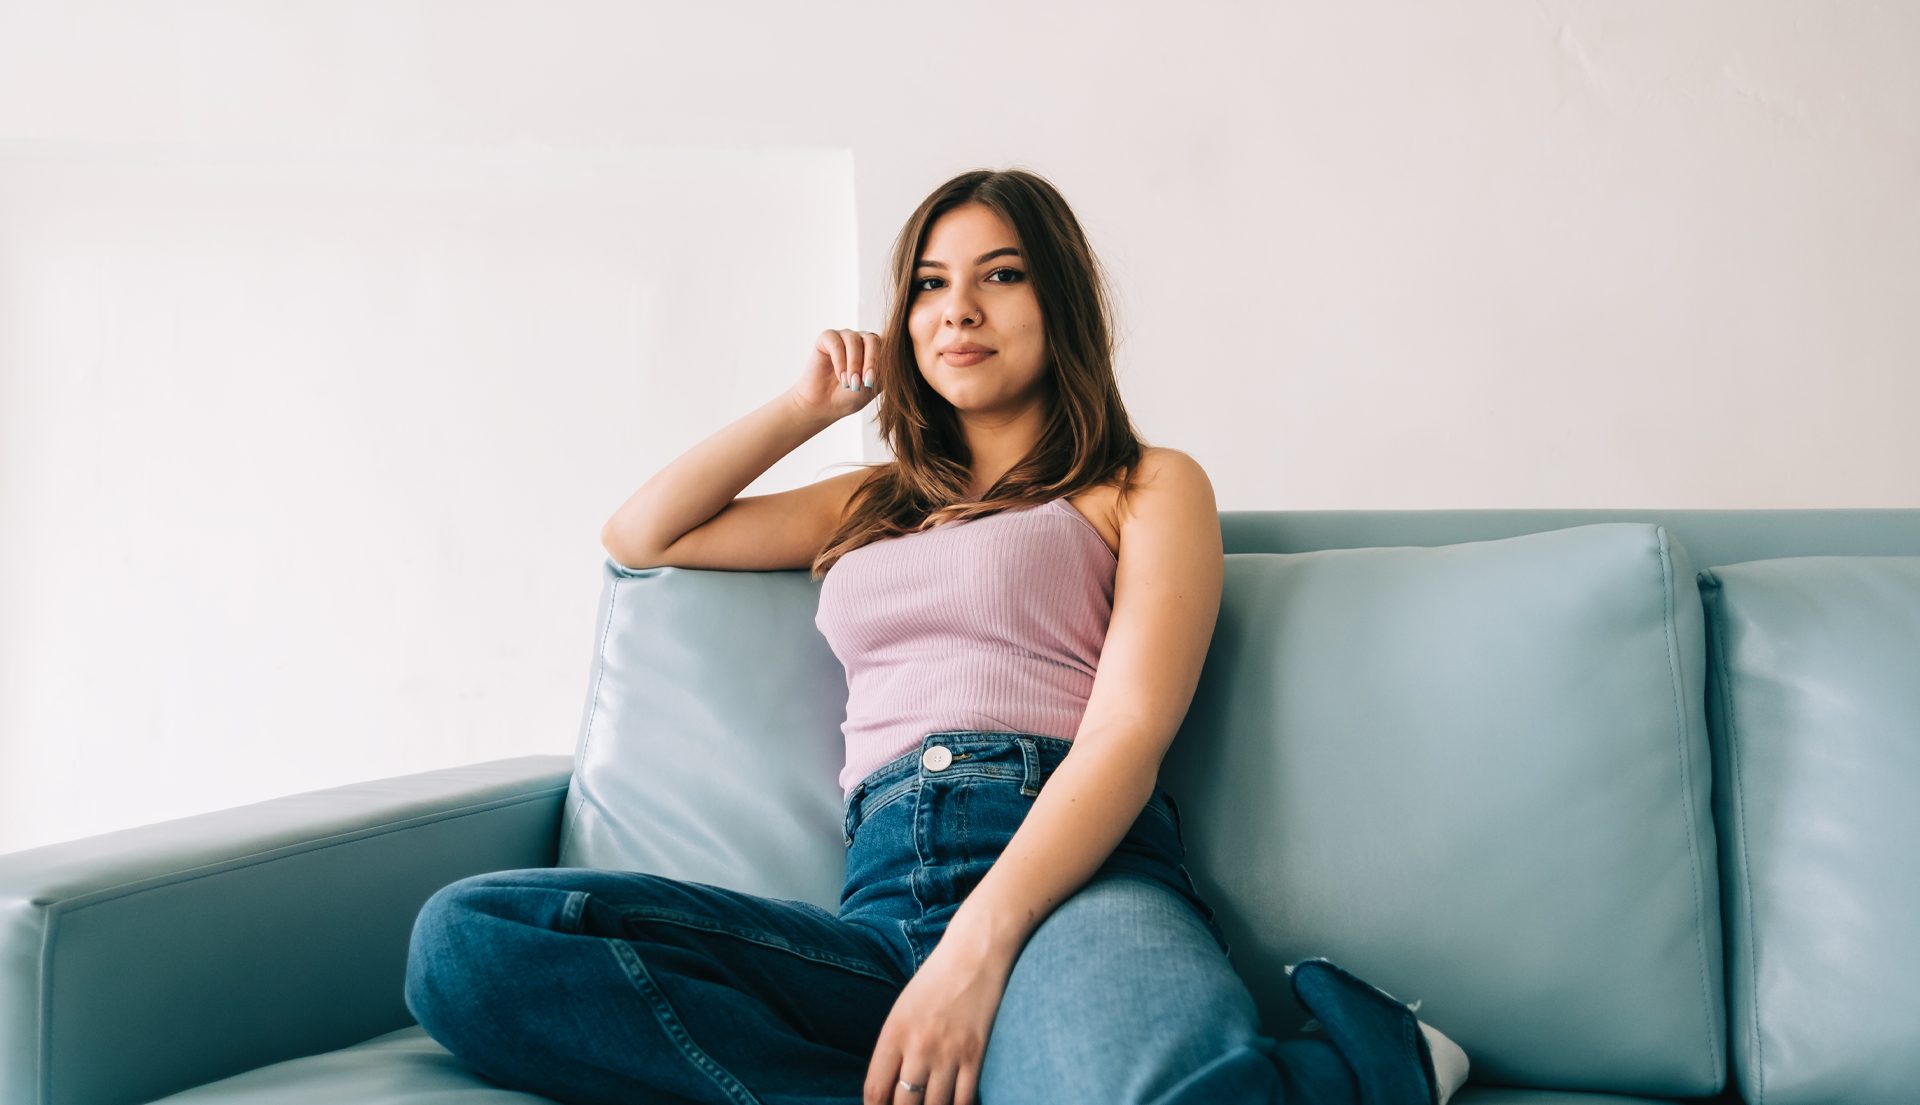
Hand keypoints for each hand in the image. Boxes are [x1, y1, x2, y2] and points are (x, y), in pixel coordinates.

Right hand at [789, 328, 882, 420]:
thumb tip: (891, 357)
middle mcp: (863, 339)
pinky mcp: (827, 338)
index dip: (882, 362)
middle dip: (870, 361)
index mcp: (878, 349)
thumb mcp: (872, 386)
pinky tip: (840, 377)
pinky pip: (836, 343)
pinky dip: (839, 361)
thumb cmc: (851, 396)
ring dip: (853, 364)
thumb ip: (882, 371)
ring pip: (854, 341)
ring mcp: (845, 336)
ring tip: (850, 384)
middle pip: (872, 339)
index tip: (872, 383)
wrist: (826, 405)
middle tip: (864, 382)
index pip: (887, 346)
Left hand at [864, 933, 1011, 1104]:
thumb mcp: (902, 1009)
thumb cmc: (936, 979)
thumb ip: (894, 1048)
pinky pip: (965, 1099)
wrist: (974, 953)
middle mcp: (918, 1047)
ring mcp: (948, 1053)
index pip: (875, 1091)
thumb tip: (890, 1087)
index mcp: (893, 1033)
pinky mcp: (975, 1054)